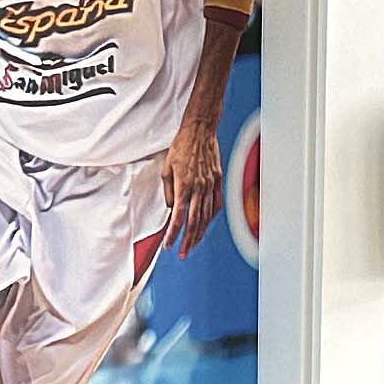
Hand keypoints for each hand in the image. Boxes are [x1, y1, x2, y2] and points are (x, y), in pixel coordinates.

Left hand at [159, 97, 227, 254]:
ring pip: (206, 216)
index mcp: (184, 185)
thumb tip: (171, 207)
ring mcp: (210, 185)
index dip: (173, 234)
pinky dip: (211, 217)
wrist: (200, 130)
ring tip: (192, 244)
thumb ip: (168, 190)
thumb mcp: (166, 167)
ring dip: (199, 233)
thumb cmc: (182, 146)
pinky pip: (216, 204)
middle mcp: (199, 188)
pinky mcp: (218, 181)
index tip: (168, 245)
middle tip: (182, 253)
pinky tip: (206, 225)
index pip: (178, 217)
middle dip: (187, 240)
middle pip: (194, 222)